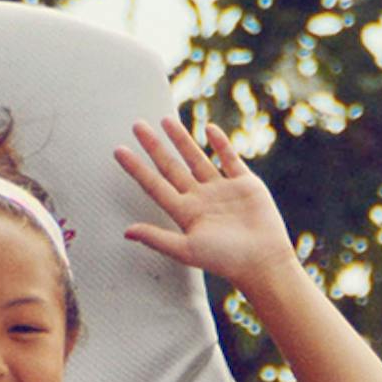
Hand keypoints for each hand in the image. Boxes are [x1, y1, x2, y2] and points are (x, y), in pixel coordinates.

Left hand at [116, 117, 298, 295]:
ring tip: (165, 120)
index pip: (154, 185)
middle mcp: (199, 198)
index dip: (136, 168)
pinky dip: (221, 144)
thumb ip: (157, 239)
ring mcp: (221, 189)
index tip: (118, 150)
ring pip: (196, 158)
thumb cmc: (225, 259)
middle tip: (137, 125)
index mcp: (184, 213)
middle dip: (154, 146)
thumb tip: (126, 231)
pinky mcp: (245, 184)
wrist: (263, 261)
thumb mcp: (186, 250)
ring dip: (182, 140)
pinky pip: (230, 159)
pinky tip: (209, 128)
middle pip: (170, 167)